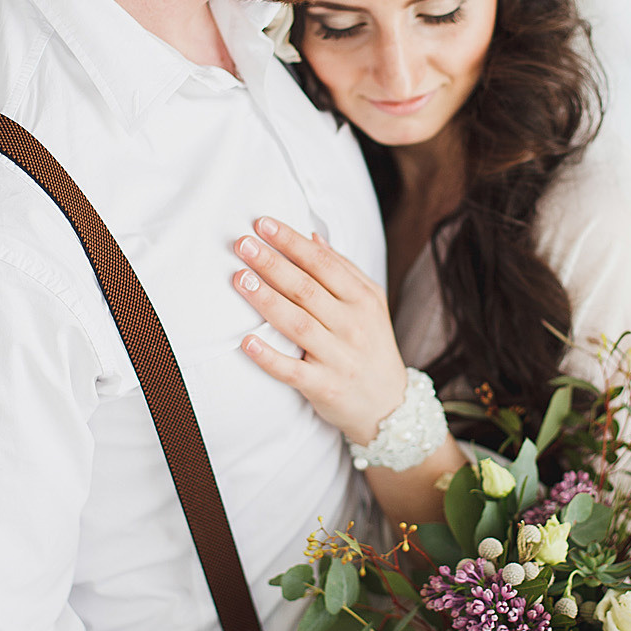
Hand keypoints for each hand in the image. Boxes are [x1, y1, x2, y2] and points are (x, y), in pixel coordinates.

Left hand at [233, 217, 407, 446]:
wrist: (389, 406)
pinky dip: (270, 357)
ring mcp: (338, 358)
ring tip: (240, 279)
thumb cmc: (372, 345)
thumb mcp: (370, 303)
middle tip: (243, 243)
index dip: (292, 242)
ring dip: (266, 300)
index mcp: (362, 300)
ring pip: (298, 324)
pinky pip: (293, 371)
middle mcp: (352, 326)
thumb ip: (343, 269)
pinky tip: (246, 341)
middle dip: (273, 264)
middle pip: (306, 289)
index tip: (263, 224)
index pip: (323, 263)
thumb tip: (313, 236)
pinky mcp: (323, 387)